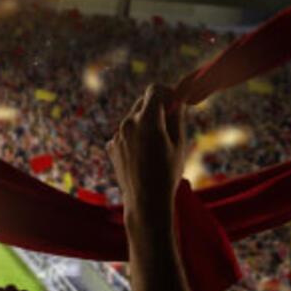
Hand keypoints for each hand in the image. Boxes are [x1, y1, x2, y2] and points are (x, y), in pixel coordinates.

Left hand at [108, 84, 185, 216]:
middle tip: (172, 122)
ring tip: (159, 143)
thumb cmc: (167, 172)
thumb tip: (177, 100)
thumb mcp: (179, 143)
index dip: (168, 92)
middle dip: (158, 106)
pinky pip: (125, 132)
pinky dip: (135, 134)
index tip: (176, 103)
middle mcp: (128, 124)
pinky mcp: (111, 146)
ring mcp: (117, 135)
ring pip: (133, 117)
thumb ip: (177, 117)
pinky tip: (145, 153)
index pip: (154, 90)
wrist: (145, 200)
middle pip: (143, 101)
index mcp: (147, 120)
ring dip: (146, 121)